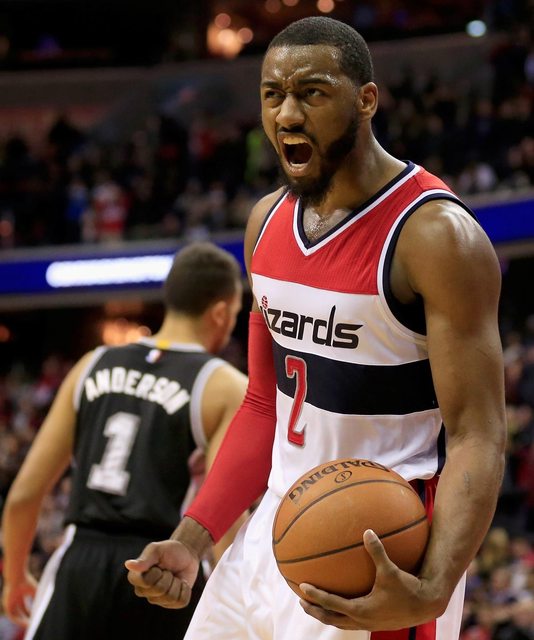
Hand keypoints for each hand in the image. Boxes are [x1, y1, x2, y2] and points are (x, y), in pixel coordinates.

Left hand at [3, 574, 37, 626]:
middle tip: (33, 623)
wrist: (17, 577)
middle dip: (26, 618)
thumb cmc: (27, 582)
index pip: (24, 606)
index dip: (30, 612)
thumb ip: (39, 598)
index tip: (36, 616)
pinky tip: (25, 622)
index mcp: (20, 595)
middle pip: (20, 611)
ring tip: (30, 625)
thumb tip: (46, 605)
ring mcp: (10, 603)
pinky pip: (12, 616)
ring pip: (16, 615)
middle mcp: (14, 600)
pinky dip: (19, 620)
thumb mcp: (35, 591)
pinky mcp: (6, 605)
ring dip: (23, 621)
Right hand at [125, 540, 199, 608]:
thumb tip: (128, 564)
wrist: (187, 554)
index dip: (156, 572)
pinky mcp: (172, 604)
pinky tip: (181, 583)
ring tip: (173, 576)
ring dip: (177, 583)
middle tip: (167, 570)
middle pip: (160, 590)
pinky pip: (181, 602)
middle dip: (168, 576)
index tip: (158, 565)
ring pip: (171, 598)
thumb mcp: (157, 549)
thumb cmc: (169, 550)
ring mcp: (158, 599)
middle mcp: (144, 591)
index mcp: (137, 578)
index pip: (146, 582)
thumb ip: (145, 559)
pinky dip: (185, 590)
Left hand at [299, 530, 443, 631]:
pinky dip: (340, 612)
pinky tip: (342, 600)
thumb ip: (377, 551)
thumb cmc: (408, 588)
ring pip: (340, 622)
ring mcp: (368, 624)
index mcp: (361, 610)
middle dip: (315, 610)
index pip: (331, 604)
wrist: (425, 606)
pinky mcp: (374, 623)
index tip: (302, 587)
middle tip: (301, 600)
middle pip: (330, 619)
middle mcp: (362, 620)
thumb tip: (367, 531)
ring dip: (326, 614)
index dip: (316, 596)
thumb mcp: (391, 570)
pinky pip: (351, 619)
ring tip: (315, 604)